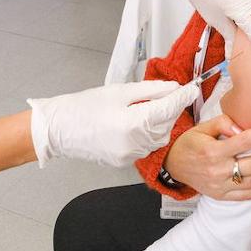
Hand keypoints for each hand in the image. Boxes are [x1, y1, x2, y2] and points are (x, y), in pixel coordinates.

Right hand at [28, 81, 199, 166]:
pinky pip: (145, 147)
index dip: (182, 97)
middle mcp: (134, 144)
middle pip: (166, 125)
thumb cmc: (83, 107)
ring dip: (161, 123)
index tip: (192, 88)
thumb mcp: (118, 91)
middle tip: (168, 94)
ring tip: (149, 108)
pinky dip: (148, 135)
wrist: (58, 129)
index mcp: (133, 123)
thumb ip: (150, 90)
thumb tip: (173, 88)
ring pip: (158, 139)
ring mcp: (129, 156)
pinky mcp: (124, 162)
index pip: (168, 109)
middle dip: (171, 109)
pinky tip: (137, 123)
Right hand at [163, 114, 250, 199]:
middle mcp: (218, 170)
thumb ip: (223, 123)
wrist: (173, 165)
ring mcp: (220, 186)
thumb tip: (242, 128)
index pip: (245, 141)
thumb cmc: (190, 143)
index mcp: (213, 151)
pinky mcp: (221, 195)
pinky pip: (247, 196)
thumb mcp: (202, 127)